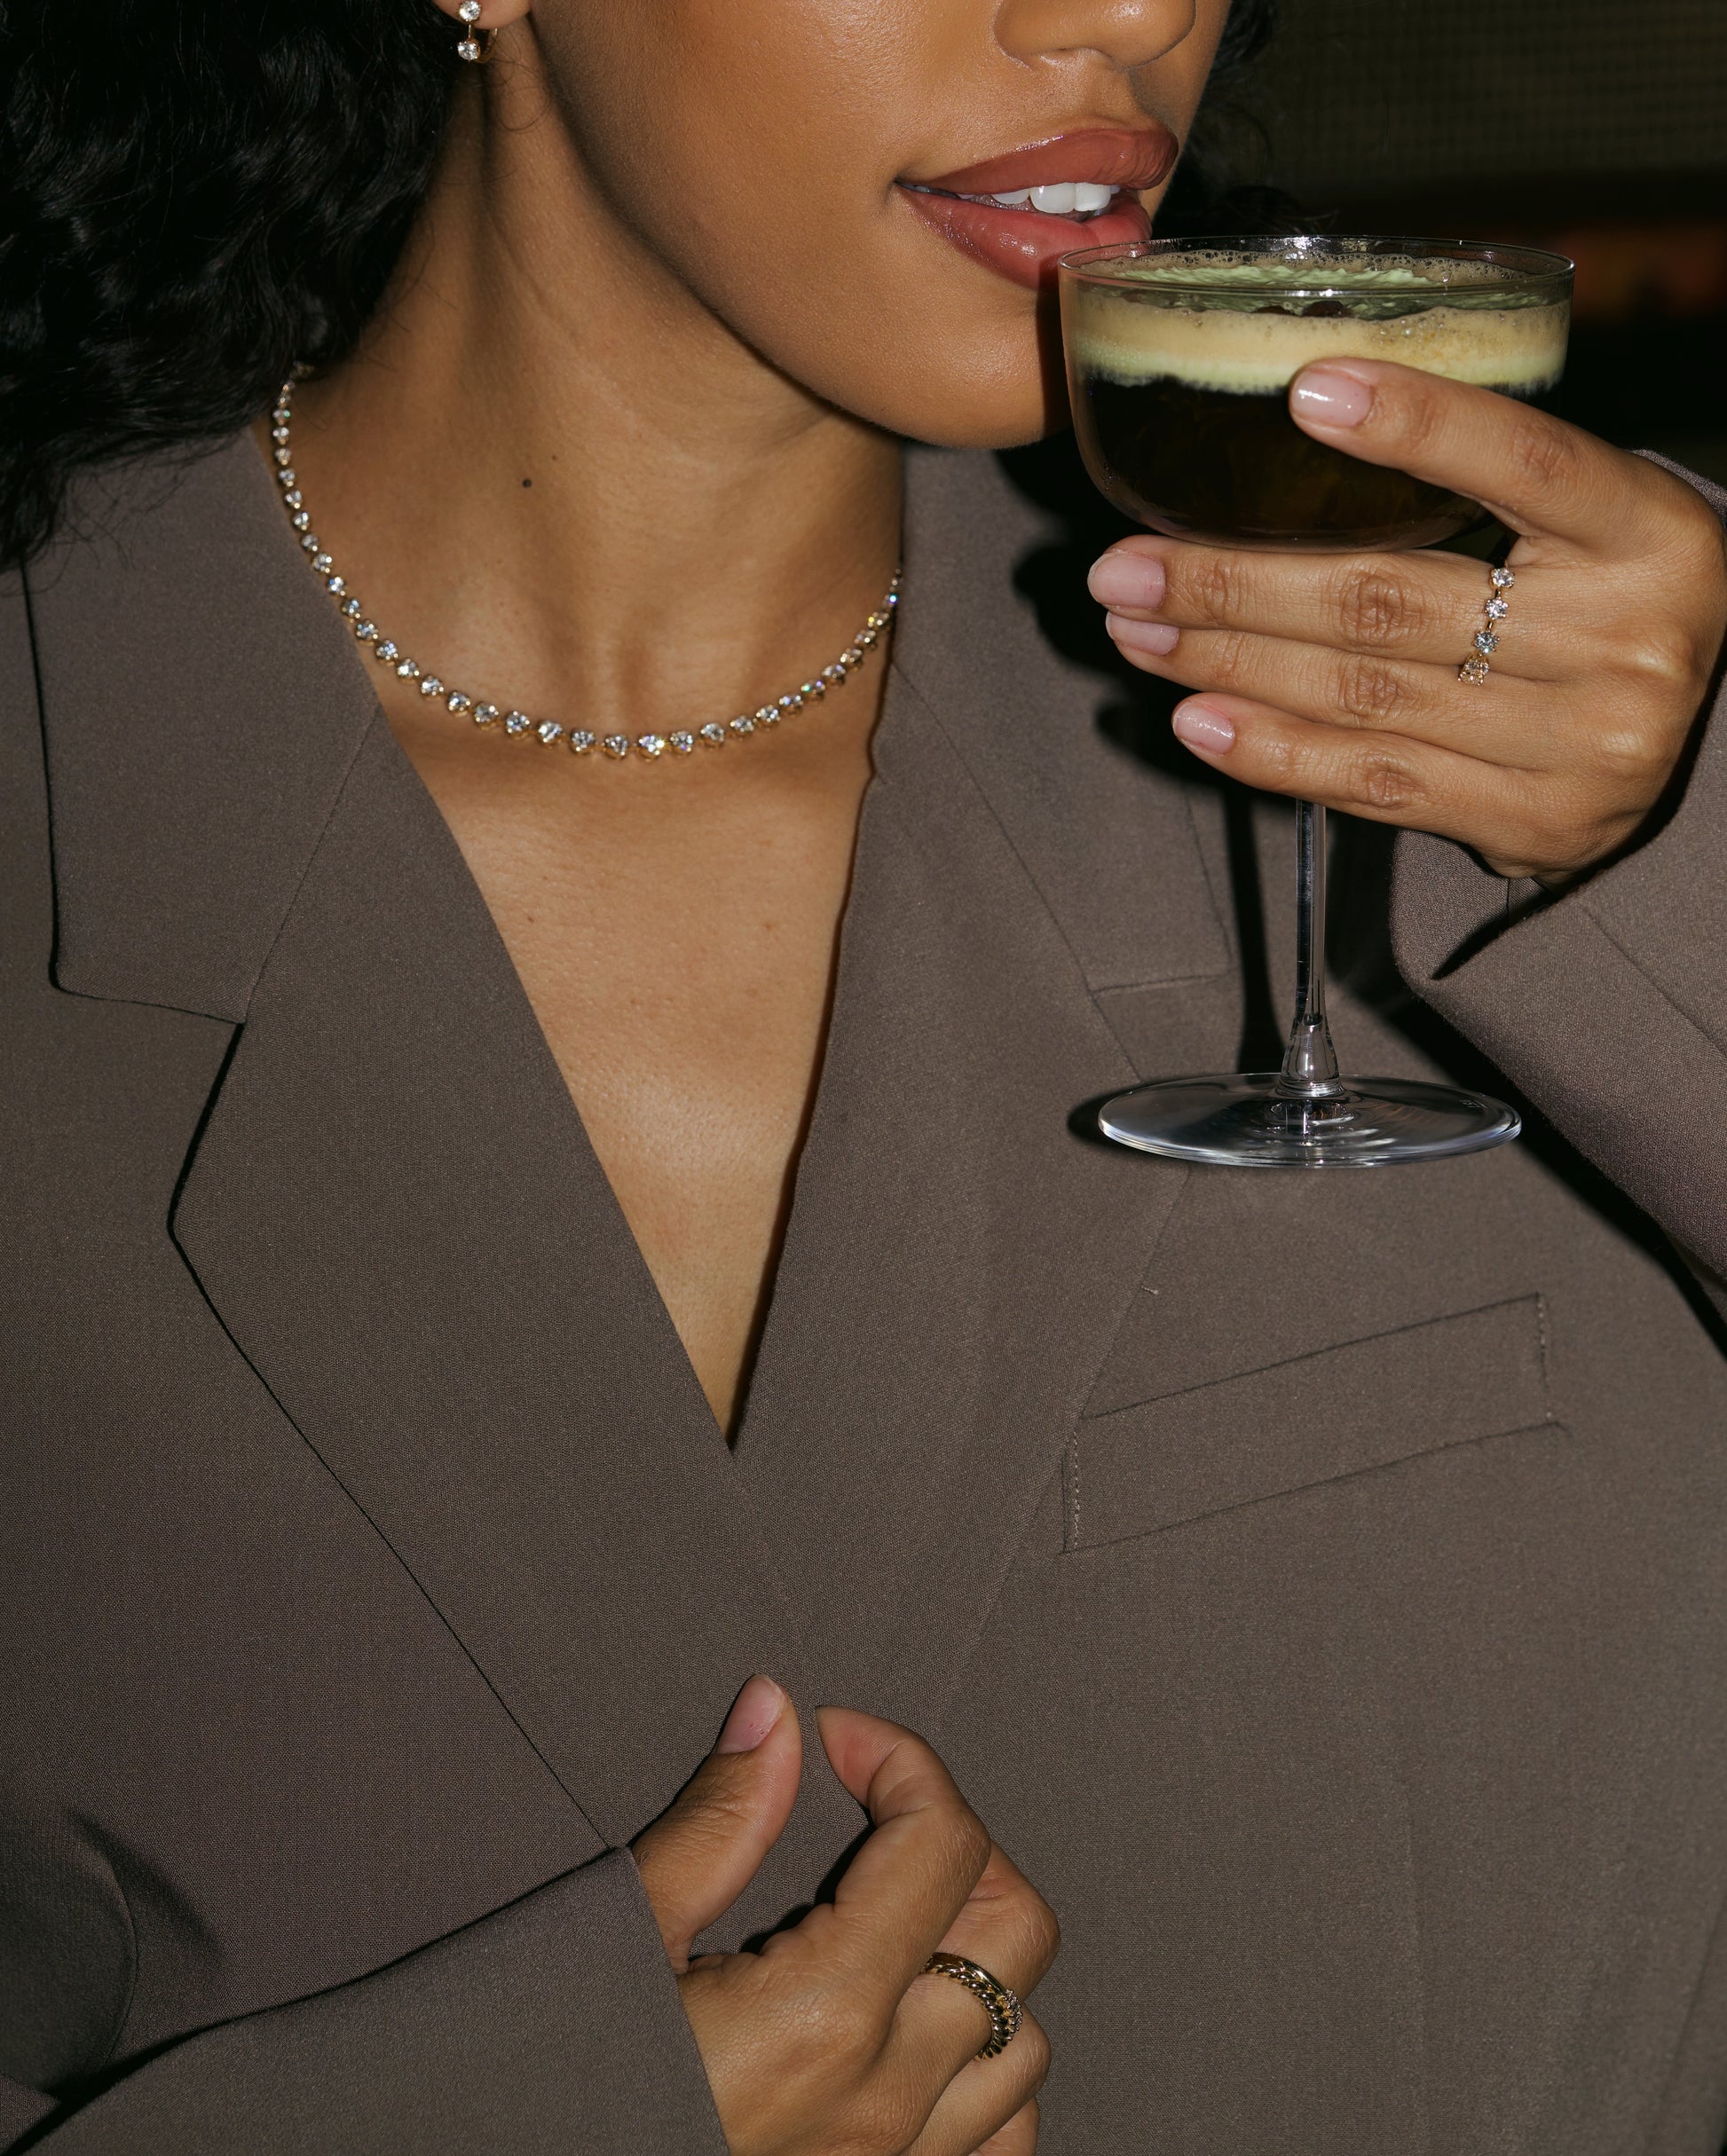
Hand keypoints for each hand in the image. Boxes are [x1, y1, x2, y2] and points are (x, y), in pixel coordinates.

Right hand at [633, 1678, 1056, 2155]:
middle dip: (959, 1841)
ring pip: (1026, 2040)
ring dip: (980, 1963)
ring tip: (904, 1921)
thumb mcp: (624, 1938)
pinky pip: (1001, 2139)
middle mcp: (884, 2096)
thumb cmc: (562, 2091)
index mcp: (826, 2015)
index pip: (943, 1842)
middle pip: (1016, 1929)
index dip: (901, 1760)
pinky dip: (985, 2073)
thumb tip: (771, 1716)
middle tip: (884, 1815)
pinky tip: (925, 2031)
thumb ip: (716, 1822)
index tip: (843, 1741)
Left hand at [1087, 358, 1726, 882]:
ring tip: (1140, 630)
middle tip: (1128, 564)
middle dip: (1236, 582)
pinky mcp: (1534, 823)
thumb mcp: (1587, 522)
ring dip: (1228, 662)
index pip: (1527, 463)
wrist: (1700, 744)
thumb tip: (1298, 419)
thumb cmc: (1608, 602)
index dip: (1417, 426)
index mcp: (1649, 533)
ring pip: (1364, 697)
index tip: (1301, 392)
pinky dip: (1272, 751)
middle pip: (1393, 602)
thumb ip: (1482, 480)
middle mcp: (1623, 641)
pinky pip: (1375, 784)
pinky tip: (1199, 717)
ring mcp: (1581, 745)